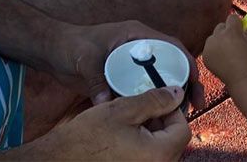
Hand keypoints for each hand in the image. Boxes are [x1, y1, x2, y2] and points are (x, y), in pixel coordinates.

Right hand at [41, 86, 190, 160]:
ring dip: (150, 131)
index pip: (182, 128)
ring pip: (160, 148)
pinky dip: (142, 143)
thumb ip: (154, 100)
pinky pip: (148, 156)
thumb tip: (176, 92)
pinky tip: (123, 133)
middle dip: (160, 120)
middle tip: (140, 106)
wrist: (64, 157)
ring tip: (128, 119)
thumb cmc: (90, 135)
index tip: (155, 98)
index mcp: (160, 154)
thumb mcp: (124, 109)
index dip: (171, 109)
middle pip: (173, 140)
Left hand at [51, 21, 203, 109]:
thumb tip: (105, 102)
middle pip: (171, 64)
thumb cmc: (69, 46)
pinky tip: (159, 117)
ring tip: (182, 115)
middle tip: (195, 104)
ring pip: (161, 79)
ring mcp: (132, 64)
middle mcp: (138, 49)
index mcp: (135, 35)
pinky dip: (155, 102)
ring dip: (172, 95)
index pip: (170, 45)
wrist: (53, 52)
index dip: (186, 61)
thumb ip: (96, 78)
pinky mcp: (124, 78)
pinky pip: (146, 91)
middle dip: (186, 82)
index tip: (195, 80)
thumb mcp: (84, 59)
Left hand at [202, 14, 246, 85]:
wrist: (242, 78)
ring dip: (219, 42)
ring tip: (227, 53)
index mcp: (232, 32)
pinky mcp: (205, 55)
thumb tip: (237, 24)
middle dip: (226, 32)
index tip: (238, 28)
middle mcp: (218, 36)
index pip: (232, 18)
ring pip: (213, 37)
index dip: (236, 24)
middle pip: (220, 27)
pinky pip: (209, 48)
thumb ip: (242, 31)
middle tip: (232, 42)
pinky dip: (214, 52)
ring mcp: (210, 46)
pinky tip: (222, 60)